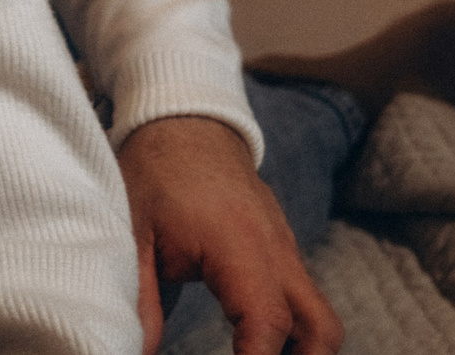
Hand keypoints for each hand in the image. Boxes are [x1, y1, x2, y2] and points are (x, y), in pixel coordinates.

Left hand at [118, 116, 340, 354]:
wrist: (184, 122)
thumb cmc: (156, 173)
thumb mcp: (133, 232)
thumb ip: (139, 297)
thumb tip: (137, 351)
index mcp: (239, 245)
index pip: (267, 321)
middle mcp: (276, 252)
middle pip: (320, 329)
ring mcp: (285, 252)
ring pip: (319, 318)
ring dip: (302, 352)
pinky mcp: (282, 253)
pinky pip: (303, 302)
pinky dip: (292, 332)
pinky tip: (257, 348)